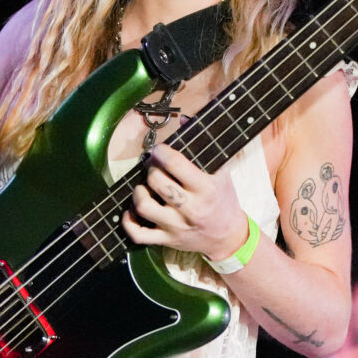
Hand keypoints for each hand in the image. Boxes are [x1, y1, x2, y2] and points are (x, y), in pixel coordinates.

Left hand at [121, 143, 248, 259]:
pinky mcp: (167, 240)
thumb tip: (183, 117)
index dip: (162, 152)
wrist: (228, 236)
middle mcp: (191, 209)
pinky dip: (129, 221)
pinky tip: (132, 211)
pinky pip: (139, 234)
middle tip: (153, 167)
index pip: (176, 164)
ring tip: (144, 187)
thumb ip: (204, 144)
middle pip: (157, 182)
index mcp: (206, 188)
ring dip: (139, 192)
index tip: (160, 150)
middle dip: (151, 170)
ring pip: (144, 207)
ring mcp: (177, 226)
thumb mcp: (221, 172)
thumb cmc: (223, 199)